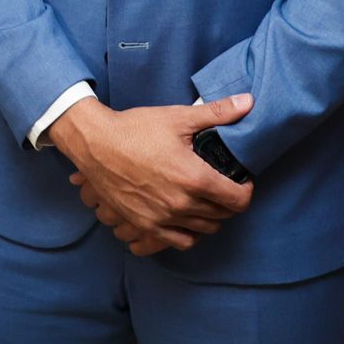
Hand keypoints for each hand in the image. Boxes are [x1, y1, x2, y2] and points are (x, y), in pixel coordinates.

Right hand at [50, 94, 254, 257]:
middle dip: (229, 200)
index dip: (246, 189)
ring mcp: (163, 218)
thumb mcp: (177, 117)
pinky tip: (187, 218)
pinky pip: (181, 242)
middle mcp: (182, 203)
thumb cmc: (135, 129)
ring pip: (205, 230)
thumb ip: (217, 113)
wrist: (95, 144)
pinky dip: (190, 233)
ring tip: (207, 200)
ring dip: (212, 217)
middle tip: (223, 185)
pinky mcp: (146, 225)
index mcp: (194, 177)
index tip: (242, 180)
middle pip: (223, 215)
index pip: (239, 199)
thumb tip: (248, 102)